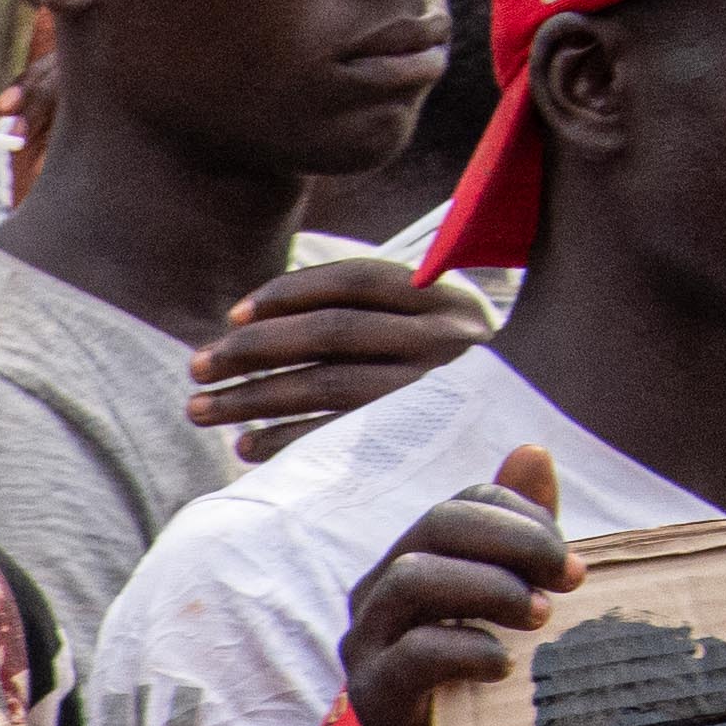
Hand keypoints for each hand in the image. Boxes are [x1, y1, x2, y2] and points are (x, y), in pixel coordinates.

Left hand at [196, 255, 493, 460]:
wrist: (529, 429)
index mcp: (441, 294)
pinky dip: (284, 441)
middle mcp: (443, 337)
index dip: (286, 293)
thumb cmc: (447, 371)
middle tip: (196, 368)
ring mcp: (433, 390)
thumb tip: (245, 324)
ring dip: (251, 398)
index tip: (231, 317)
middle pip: (328, 333)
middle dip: (251, 350)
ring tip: (199, 410)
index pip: (352, 279)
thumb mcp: (427, 322)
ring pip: (324, 384)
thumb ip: (364, 309)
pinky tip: (244, 446)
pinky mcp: (419, 440)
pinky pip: (337, 438)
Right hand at [343, 441, 579, 725]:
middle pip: (435, 525)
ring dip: (490, 588)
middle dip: (514, 541)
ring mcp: (365, 646)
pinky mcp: (370, 696)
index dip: (522, 516)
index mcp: (412, 563)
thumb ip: (520, 534)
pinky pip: (412, 652)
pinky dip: (469, 649)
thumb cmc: (492, 693)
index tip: (576, 560)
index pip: (461, 502)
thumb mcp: (514, 605)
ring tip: (543, 618)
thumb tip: (531, 449)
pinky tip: (507, 666)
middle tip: (571, 578)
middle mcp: (376, 596)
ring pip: (412, 577)